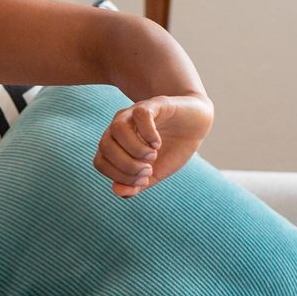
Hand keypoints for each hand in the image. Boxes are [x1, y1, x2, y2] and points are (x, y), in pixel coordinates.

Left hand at [94, 94, 212, 197]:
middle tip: (148, 169)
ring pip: (117, 128)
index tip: (143, 180)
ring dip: (134, 149)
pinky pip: (141, 114)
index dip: (118, 176)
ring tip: (152, 156)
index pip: (100, 162)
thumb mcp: (156, 173)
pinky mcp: (154, 104)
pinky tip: (158, 143)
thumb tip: (117, 191)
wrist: (196, 125)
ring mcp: (135, 112)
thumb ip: (136, 184)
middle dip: (126, 165)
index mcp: (116, 143)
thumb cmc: (172, 149)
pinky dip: (148, 133)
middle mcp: (120, 125)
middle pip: (105, 146)